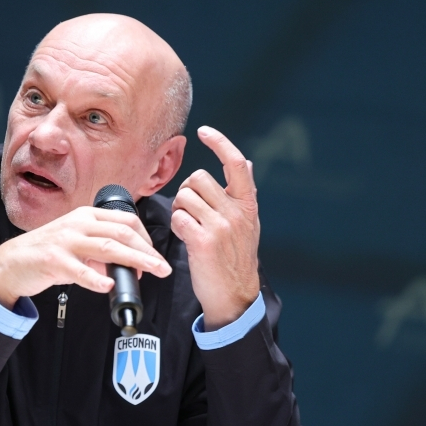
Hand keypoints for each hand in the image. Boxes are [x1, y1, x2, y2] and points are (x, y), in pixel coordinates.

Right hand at [0, 206, 171, 308]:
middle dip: (147, 251)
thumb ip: (100, 251)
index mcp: (86, 216)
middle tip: (162, 267)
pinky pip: (79, 270)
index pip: (126, 220)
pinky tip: (108, 287)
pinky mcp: (53, 260)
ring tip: (151, 273)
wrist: (11, 262)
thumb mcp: (76, 243)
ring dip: (134, 261)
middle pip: (122, 233)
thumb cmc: (47, 252)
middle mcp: (78, 224)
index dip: (145, 239)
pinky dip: (96, 279)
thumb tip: (127, 266)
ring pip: (108, 248)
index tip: (153, 257)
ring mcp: (66, 241)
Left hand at [171, 126, 260, 330]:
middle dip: (187, 191)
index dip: (220, 143)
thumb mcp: (249, 223)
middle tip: (190, 210)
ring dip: (179, 209)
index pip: (236, 163)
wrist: (235, 294)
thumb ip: (243, 194)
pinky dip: (176, 225)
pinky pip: (179, 218)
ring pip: (185, 197)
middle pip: (198, 179)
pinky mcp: (204, 242)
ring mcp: (221, 226)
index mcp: (248, 204)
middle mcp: (236, 212)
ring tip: (188, 224)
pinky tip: (185, 236)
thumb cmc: (237, 257)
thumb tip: (246, 164)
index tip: (204, 131)